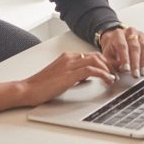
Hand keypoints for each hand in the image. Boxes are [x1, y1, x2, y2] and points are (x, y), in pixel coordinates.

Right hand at [0, 52, 115, 111]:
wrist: (27, 89)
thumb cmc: (41, 85)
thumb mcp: (61, 76)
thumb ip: (74, 73)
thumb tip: (86, 76)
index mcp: (68, 56)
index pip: (91, 55)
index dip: (104, 61)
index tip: (112, 67)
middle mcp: (70, 57)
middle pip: (96, 55)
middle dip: (109, 63)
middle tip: (117, 71)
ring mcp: (69, 64)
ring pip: (96, 60)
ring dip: (108, 68)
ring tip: (114, 77)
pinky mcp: (69, 74)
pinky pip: (91, 70)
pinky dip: (102, 74)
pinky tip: (107, 79)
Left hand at [99, 26, 143, 77]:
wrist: (116, 37)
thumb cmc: (112, 47)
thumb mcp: (107, 54)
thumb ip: (112, 63)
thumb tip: (121, 70)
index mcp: (118, 35)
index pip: (122, 46)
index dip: (124, 58)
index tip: (126, 70)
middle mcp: (130, 32)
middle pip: (135, 47)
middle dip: (136, 62)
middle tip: (135, 74)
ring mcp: (140, 34)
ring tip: (143, 72)